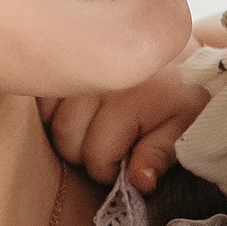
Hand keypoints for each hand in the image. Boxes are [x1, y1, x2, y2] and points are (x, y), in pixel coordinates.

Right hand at [40, 61, 210, 194]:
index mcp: (129, 102)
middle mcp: (97, 81)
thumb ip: (160, 154)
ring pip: (51, 123)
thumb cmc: (183, 89)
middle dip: (87, 153)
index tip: (127, 157)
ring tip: (95, 124)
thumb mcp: (184, 123)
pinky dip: (54, 110)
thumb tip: (138, 183)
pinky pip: (42, 99)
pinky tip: (77, 108)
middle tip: (110, 143)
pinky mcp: (63, 56)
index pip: (97, 159)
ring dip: (69, 132)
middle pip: (68, 142)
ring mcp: (76, 65)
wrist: (177, 42)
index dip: (110, 168)